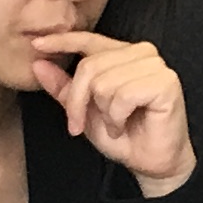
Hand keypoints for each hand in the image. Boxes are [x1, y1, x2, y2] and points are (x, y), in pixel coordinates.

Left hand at [31, 32, 195, 194]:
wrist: (150, 162)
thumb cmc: (122, 136)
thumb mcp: (83, 110)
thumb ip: (64, 87)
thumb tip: (38, 64)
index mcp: (122, 54)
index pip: (89, 39)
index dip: (62, 41)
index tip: (36, 44)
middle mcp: (141, 53)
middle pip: (90, 66)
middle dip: (78, 101)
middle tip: (82, 124)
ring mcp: (155, 66)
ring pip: (104, 82)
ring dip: (103, 113)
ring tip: (115, 123)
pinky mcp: (166, 82)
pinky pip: (123, 95)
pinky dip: (117, 117)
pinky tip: (125, 124)